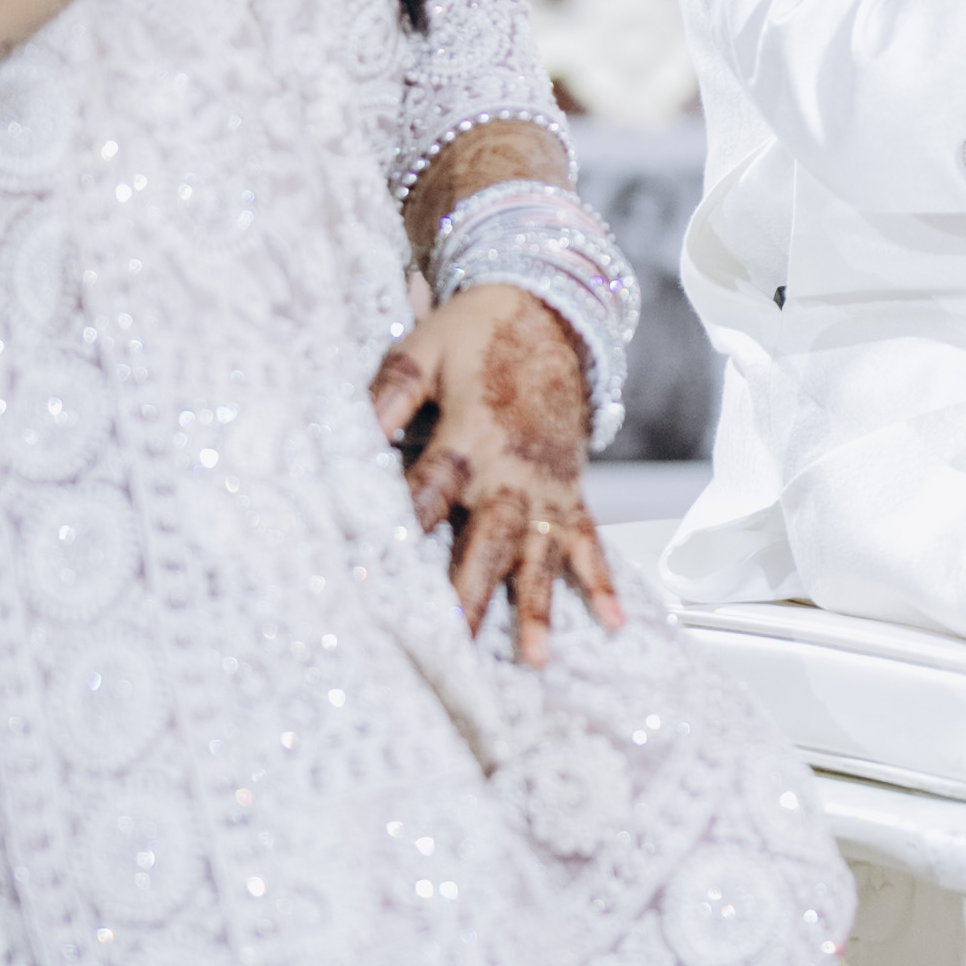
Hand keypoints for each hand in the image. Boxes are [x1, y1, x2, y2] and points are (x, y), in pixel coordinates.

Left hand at [369, 285, 627, 666]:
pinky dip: (602, 580)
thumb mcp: (422, 349)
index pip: (429, 493)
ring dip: (536, 604)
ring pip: (540, 553)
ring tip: (533, 655)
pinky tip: (612, 622)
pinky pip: (589, 540)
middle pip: (488, 539)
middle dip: (469, 593)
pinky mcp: (571, 489)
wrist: (550, 311)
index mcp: (470, 434)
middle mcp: (513, 468)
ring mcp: (548, 484)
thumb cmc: (477, 332)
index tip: (372, 576)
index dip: (402, 530)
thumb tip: (353, 431)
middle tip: (451, 643)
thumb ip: (389, 393)